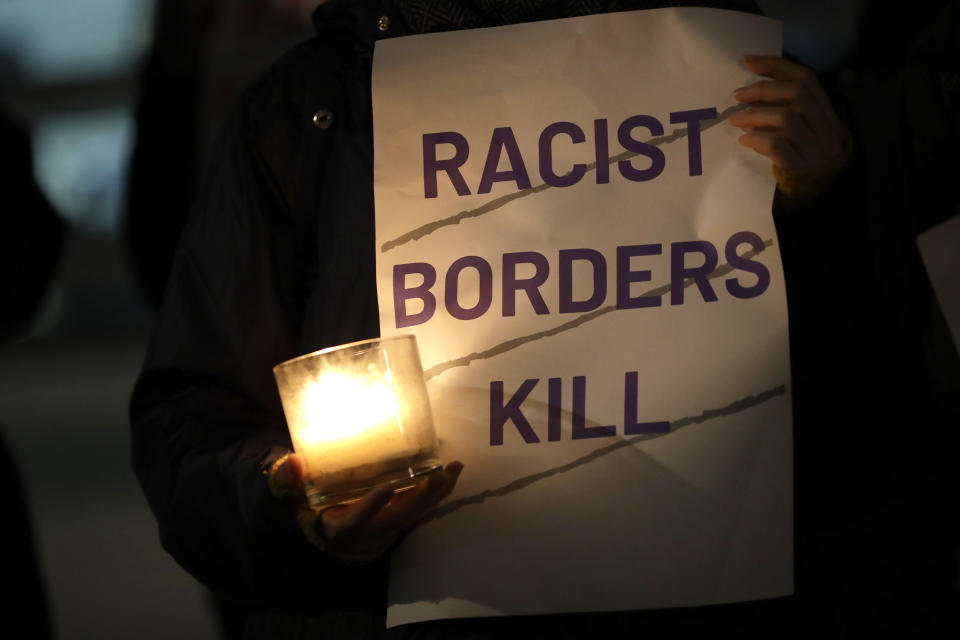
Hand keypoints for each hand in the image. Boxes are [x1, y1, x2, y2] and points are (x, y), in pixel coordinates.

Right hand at [267, 453, 462, 562]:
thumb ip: (287, 483)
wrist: (325, 532)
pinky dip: (438, 493)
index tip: (385, 489)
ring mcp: (386, 527)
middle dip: (418, 498)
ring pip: (415, 513)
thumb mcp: (292, 500)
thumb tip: (291, 461)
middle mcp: (369, 531)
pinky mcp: (398, 518)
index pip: (356, 519)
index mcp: (341, 527)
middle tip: (436, 475)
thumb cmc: (308, 510)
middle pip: (397, 517)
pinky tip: (453, 474)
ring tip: (454, 468)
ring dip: (436, 493)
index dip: (370, 507)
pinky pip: (422, 508)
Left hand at [730, 55, 850, 198]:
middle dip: (763, 90)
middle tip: (737, 96)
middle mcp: (826, 127)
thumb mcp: (802, 128)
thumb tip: (749, 90)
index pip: (806, 79)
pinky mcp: (800, 167)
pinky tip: (745, 140)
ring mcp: (815, 148)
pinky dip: (757, 139)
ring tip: (736, 120)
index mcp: (827, 112)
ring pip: (787, 119)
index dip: (777, 66)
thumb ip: (787, 107)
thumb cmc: (802, 154)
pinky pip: (777, 146)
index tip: (748, 61)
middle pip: (798, 95)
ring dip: (755, 115)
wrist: (818, 192)